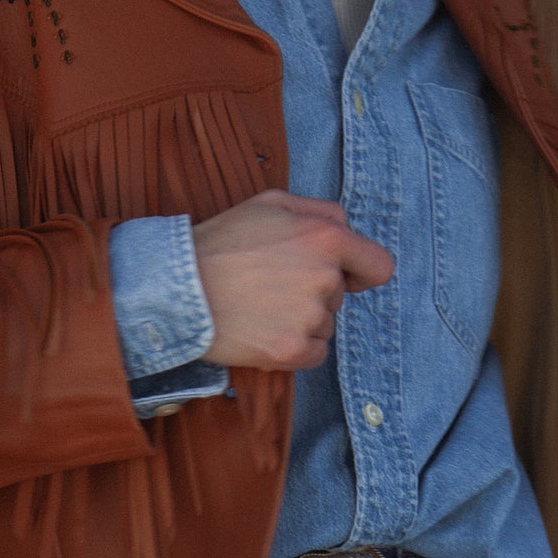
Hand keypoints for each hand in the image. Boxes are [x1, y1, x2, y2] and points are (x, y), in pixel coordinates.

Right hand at [192, 190, 393, 370]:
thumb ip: (319, 211)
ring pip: (325, 325)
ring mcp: (309, 317)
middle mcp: (325, 278)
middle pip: (339, 296)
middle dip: (314, 291)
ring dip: (301, 319)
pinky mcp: (291, 350)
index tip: (350, 278)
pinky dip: (295, 347)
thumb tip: (346, 232)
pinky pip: (315, 354)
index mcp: (326, 238)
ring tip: (260, 306)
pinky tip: (265, 330)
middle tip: (270, 283)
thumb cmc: (222, 241)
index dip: (363, 272)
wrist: (178, 286)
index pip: (379, 266)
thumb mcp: (271, 203)